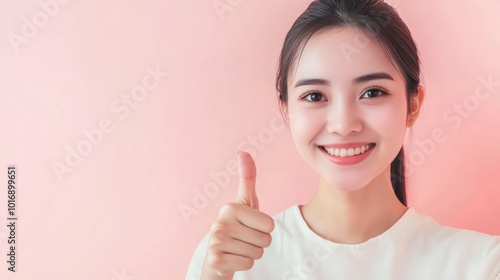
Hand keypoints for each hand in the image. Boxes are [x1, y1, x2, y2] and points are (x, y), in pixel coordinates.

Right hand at [201, 151, 274, 278]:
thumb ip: (247, 178)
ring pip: (257, 253)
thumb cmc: (237, 226)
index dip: (265, 229)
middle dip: (259, 243)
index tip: (250, 227)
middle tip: (245, 240)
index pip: (270, 225)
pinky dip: (243, 264)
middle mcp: (220, 223)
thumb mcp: (245, 203)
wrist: (218, 256)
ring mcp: (216, 242)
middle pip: (265, 240)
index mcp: (230, 208)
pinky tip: (233, 259)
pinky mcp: (215, 261)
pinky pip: (247, 264)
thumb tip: (243, 152)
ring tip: (239, 249)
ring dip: (252, 254)